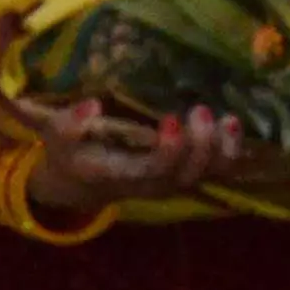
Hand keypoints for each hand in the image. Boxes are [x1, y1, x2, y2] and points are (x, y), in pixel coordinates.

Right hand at [22, 97, 249, 215]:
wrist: (82, 184)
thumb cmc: (71, 155)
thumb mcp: (57, 138)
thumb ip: (70, 123)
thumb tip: (93, 103)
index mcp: (122, 175)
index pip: (155, 170)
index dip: (171, 149)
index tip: (171, 119)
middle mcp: (152, 185)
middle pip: (188, 173)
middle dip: (201, 144)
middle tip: (199, 109)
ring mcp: (171, 183)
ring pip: (208, 175)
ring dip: (223, 149)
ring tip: (228, 120)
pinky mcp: (183, 176)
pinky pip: (215, 170)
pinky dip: (229, 152)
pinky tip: (232, 126)